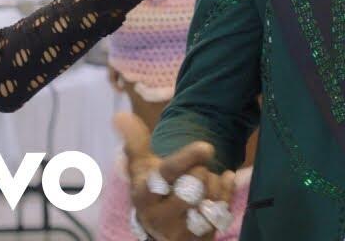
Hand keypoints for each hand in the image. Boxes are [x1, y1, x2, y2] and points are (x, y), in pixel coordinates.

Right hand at [116, 112, 236, 240]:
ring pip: (211, 196)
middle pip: (194, 185)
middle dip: (200, 171)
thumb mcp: (142, 168)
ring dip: (213, 183)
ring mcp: (181, 230)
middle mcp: (160, 216)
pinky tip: (218, 187)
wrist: (162, 227)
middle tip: (194, 171)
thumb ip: (135, 142)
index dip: (186, 158)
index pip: (167, 174)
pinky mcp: (201, 238)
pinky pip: (224, 207)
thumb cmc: (153, 190)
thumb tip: (119, 116)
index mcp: (145, 194)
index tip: (207, 146)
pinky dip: (225, 191)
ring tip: (201, 185)